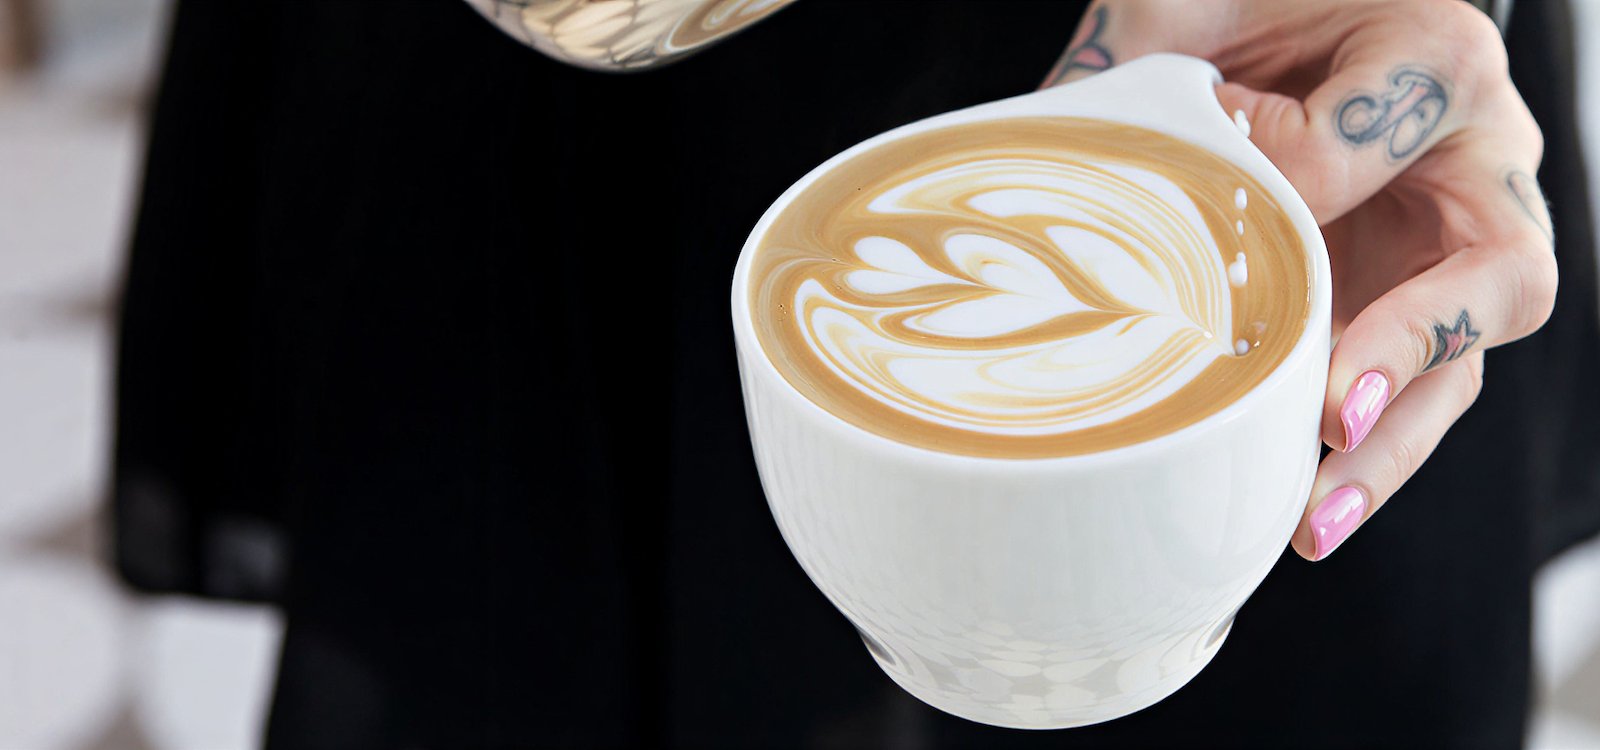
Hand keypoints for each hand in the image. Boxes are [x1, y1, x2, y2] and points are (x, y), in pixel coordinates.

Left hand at [1045, 0, 1557, 559]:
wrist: (1254, 24)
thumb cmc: (1230, 7)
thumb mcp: (1189, 4)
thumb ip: (1162, 64)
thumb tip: (1112, 178)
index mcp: (1436, 62)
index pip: (1390, 129)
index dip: (1303, 165)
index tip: (1223, 172)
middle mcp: (1475, 160)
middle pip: (1496, 278)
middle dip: (1410, 356)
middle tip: (1329, 417)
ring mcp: (1447, 246)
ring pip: (1459, 366)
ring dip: (1389, 448)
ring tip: (1315, 517)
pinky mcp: (1403, 304)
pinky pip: (1408, 392)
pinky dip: (1361, 456)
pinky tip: (1303, 509)